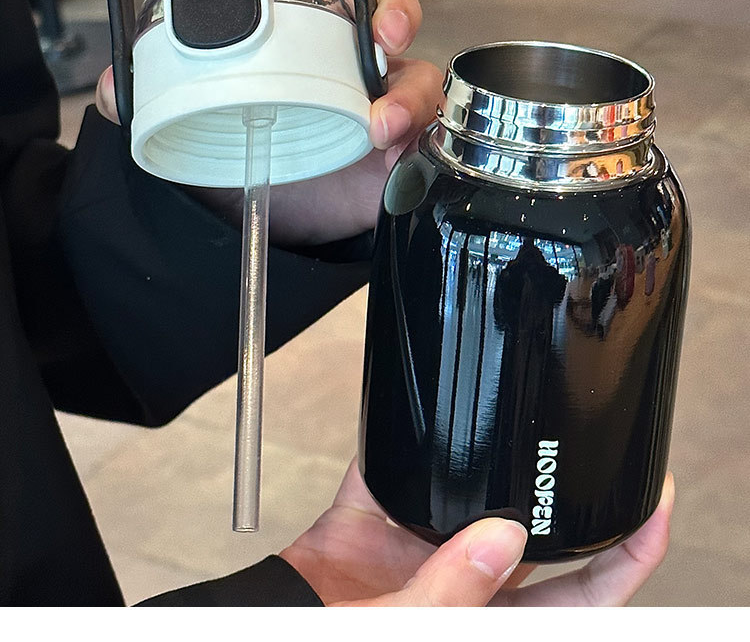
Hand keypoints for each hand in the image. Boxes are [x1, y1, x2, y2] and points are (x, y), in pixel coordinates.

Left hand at [95, 0, 442, 247]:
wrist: (268, 217)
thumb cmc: (246, 151)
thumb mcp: (200, 120)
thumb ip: (156, 98)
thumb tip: (110, 90)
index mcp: (324, 53)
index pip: (366, 8)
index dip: (381, 3)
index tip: (369, 19)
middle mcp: (361, 82)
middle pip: (404, 45)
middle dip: (402, 38)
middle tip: (383, 50)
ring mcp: (384, 125)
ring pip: (421, 96)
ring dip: (410, 105)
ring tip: (380, 131)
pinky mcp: (395, 170)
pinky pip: (425, 154)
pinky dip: (420, 156)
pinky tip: (398, 170)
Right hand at [278, 459, 674, 606]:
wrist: (274, 622)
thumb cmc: (335, 638)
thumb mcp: (406, 625)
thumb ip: (454, 592)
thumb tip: (503, 540)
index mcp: (491, 619)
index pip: (584, 595)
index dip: (628, 557)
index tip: (655, 510)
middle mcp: (467, 582)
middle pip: (537, 536)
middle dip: (564, 496)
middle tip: (589, 449)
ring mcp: (425, 546)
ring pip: (476, 494)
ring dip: (492, 465)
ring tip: (516, 429)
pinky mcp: (381, 513)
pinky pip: (397, 466)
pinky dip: (405, 439)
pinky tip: (423, 416)